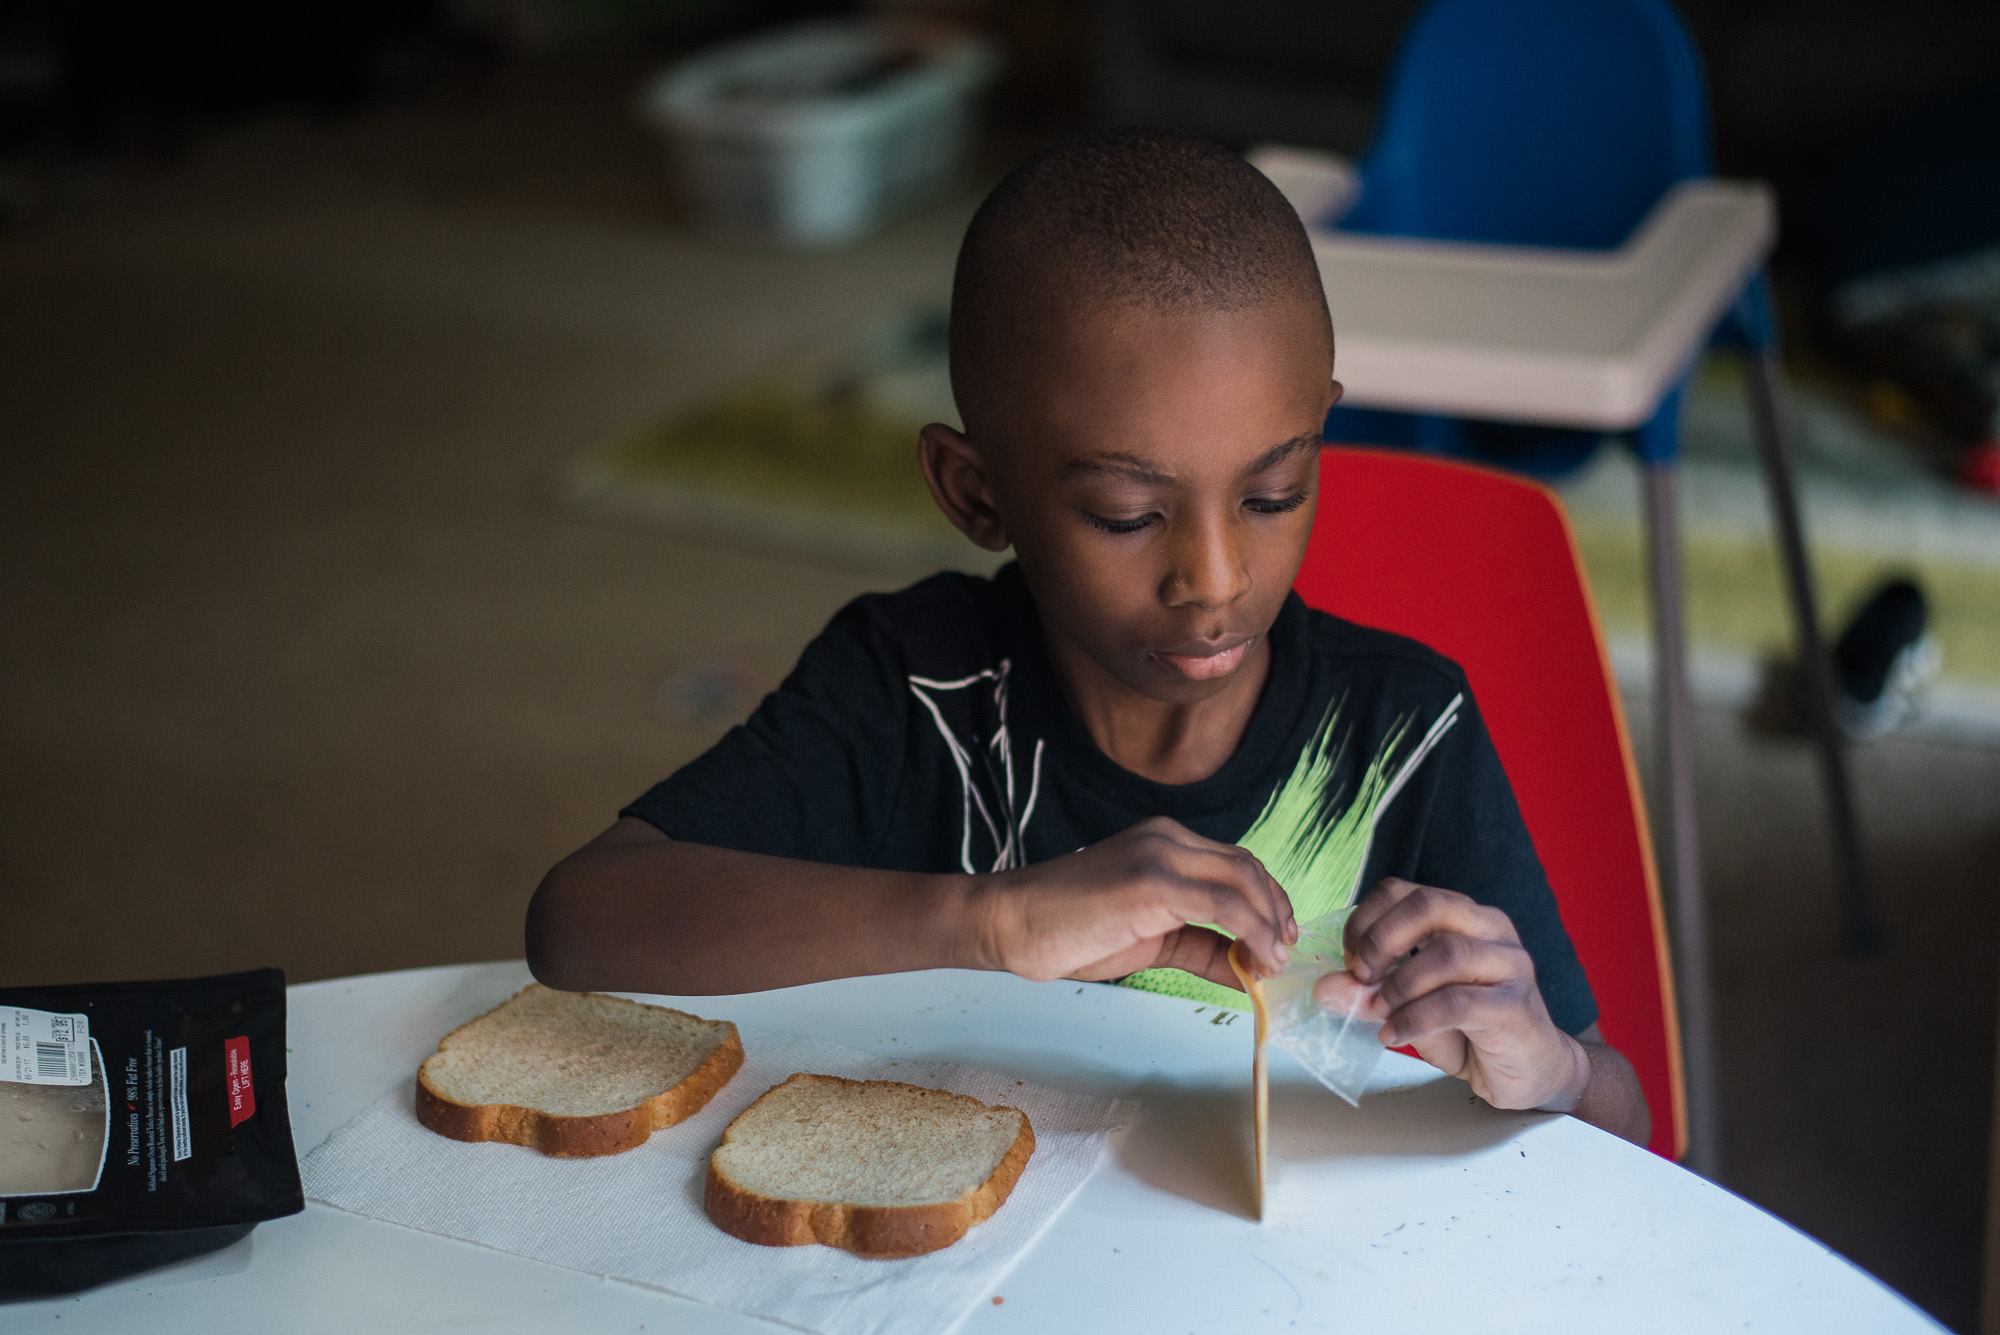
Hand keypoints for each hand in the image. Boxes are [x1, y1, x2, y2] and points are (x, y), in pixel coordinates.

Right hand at [972, 816, 1296, 989]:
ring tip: (1271, 965)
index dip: (1269, 902)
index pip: (1236, 863)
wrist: (1012, 923)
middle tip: (1283, 957)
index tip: (1280, 942)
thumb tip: (1248, 971)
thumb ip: (1201, 947)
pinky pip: (1222, 903)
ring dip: (1269, 926)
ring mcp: (1160, 854)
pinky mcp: (1152, 881)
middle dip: (1277, 913)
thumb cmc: (1070, 930)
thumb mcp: (1151, 941)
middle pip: (1247, 867)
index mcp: (1166, 841)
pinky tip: (1254, 961)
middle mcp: (1168, 838)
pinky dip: (1251, 932)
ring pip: (1243, 880)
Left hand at [1312, 877, 1582, 1111]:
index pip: (1402, 891)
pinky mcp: (1516, 1005)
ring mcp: (1509, 964)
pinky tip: (1394, 1034)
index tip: (1348, 960)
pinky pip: (1458, 1001)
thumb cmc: (1469, 1031)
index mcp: (1461, 916)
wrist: (1530, 1073)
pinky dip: (1415, 1018)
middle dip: (1381, 940)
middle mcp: (1489, 928)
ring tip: (1380, 1014)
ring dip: (1399, 984)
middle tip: (1361, 977)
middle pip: (1428, 905)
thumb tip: (1325, 987)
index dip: (1365, 920)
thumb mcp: (1407, 1007)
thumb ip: (1370, 993)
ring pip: (1446, 952)